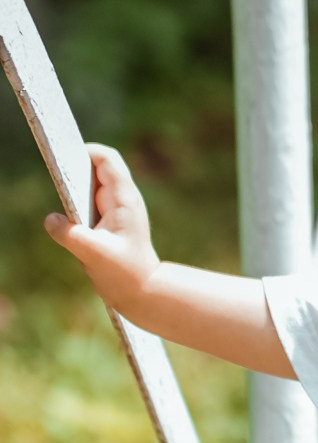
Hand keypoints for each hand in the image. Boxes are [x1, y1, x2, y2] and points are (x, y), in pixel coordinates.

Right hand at [44, 146, 160, 309]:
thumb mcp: (94, 254)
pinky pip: (89, 201)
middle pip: (98, 167)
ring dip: (75, 184)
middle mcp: (122, 199)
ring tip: (57, 189)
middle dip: (76, 165)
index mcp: (124, 199)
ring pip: (93, 184)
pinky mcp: (108, 221)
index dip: (86, 151)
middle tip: (55, 171)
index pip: (108, 160)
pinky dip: (76, 199)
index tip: (64, 155)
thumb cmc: (124, 272)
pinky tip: (65, 210)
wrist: (142, 290)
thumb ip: (71, 235)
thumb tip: (51, 219)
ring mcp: (116, 209)